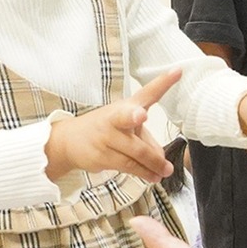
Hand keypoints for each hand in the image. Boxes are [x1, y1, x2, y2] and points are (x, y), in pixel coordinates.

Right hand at [46, 68, 180, 181]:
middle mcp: (116, 118)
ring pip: (136, 152)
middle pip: (125, 116)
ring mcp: (107, 137)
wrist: (69, 141)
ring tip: (165, 170)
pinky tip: (153, 176)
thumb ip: (147, 140)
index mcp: (127, 107)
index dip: (163, 83)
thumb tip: (161, 159)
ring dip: (153, 164)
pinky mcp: (102, 156)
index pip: (147, 92)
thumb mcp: (126, 126)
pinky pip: (128, 166)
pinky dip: (143, 172)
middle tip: (140, 116)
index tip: (178, 71)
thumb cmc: (105, 130)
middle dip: (132, 116)